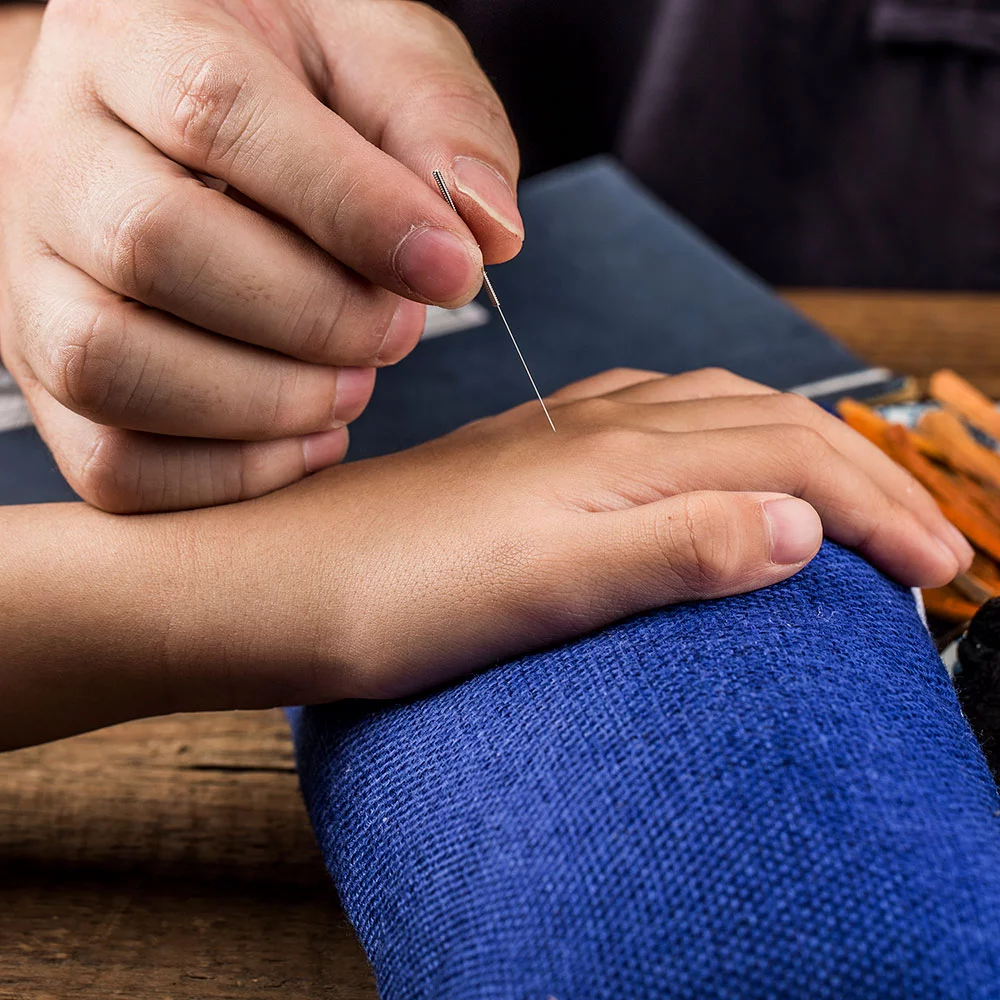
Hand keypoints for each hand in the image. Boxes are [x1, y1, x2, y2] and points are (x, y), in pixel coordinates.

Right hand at [0, 0, 520, 511]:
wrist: (181, 118)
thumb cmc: (289, 84)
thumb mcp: (377, 52)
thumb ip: (438, 121)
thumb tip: (486, 231)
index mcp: (132, 35)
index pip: (214, 110)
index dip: (348, 206)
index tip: (449, 268)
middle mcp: (56, 155)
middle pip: (151, 244)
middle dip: (313, 314)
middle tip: (399, 329)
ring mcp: (33, 273)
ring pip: (106, 363)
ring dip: (264, 403)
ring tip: (354, 386)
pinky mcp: (48, 372)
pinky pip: (105, 458)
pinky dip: (223, 475)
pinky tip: (307, 438)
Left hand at [0, 368, 970, 747]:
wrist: (276, 585)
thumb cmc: (393, 599)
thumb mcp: (545, 588)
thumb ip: (675, 548)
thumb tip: (800, 527)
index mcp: (617, 459)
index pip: (791, 462)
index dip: (880, 509)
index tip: (938, 568)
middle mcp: (597, 430)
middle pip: (767, 422)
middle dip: (861, 471)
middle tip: (919, 537)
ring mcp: (559, 437)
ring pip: (711, 410)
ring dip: (792, 443)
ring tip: (839, 489)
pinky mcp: (526, 460)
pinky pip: (648, 419)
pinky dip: (711, 432)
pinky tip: (699, 456)